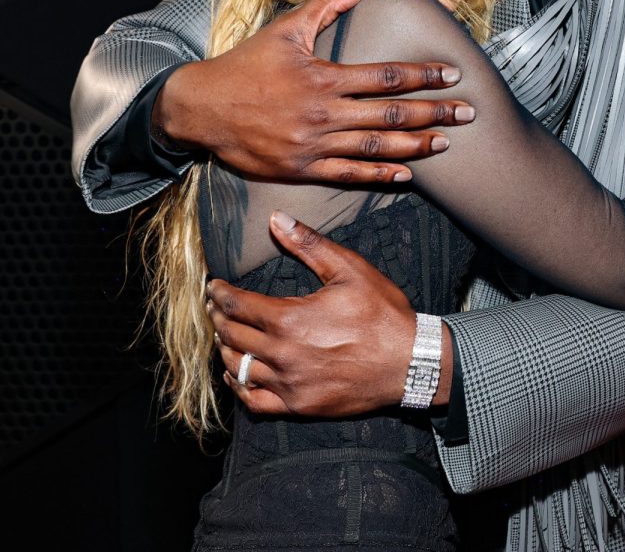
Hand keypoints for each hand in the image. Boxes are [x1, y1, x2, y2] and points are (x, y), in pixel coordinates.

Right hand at [156, 0, 474, 184]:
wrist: (201, 108)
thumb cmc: (245, 65)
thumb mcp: (285, 29)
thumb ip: (328, 6)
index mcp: (324, 78)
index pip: (387, 77)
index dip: (423, 76)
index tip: (451, 75)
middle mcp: (323, 114)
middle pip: (391, 116)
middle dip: (434, 113)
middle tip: (467, 113)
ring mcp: (313, 145)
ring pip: (375, 148)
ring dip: (415, 146)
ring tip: (445, 142)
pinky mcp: (301, 169)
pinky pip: (348, 175)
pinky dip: (379, 175)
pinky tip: (406, 175)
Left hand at [208, 213, 440, 416]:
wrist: (411, 363)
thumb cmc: (382, 314)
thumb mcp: (349, 269)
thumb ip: (308, 244)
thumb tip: (276, 219)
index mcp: (289, 318)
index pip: (237, 304)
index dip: (219, 293)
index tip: (213, 286)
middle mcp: (282, 354)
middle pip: (232, 335)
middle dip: (218, 317)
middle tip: (214, 307)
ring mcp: (289, 383)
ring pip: (237, 367)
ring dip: (225, 348)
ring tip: (224, 335)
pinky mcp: (299, 405)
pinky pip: (254, 400)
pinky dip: (239, 386)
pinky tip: (237, 374)